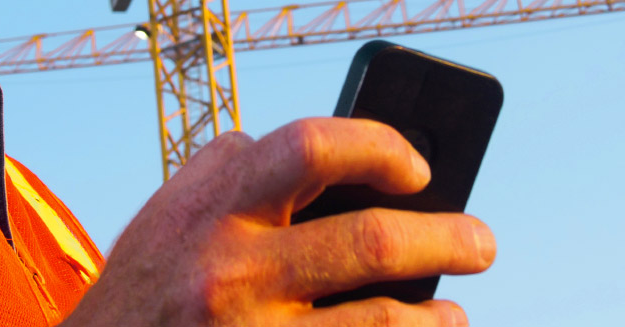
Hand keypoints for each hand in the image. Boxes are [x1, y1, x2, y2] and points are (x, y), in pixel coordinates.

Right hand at [61, 118, 495, 325]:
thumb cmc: (144, 289)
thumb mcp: (170, 214)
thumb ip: (235, 170)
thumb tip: (332, 158)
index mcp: (213, 210)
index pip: (311, 148)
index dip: (381, 148)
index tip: (416, 170)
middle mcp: (232, 273)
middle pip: (373, 241)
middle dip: (449, 239)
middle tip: (480, 243)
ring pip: (381, 324)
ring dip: (435, 320)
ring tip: (452, 316)